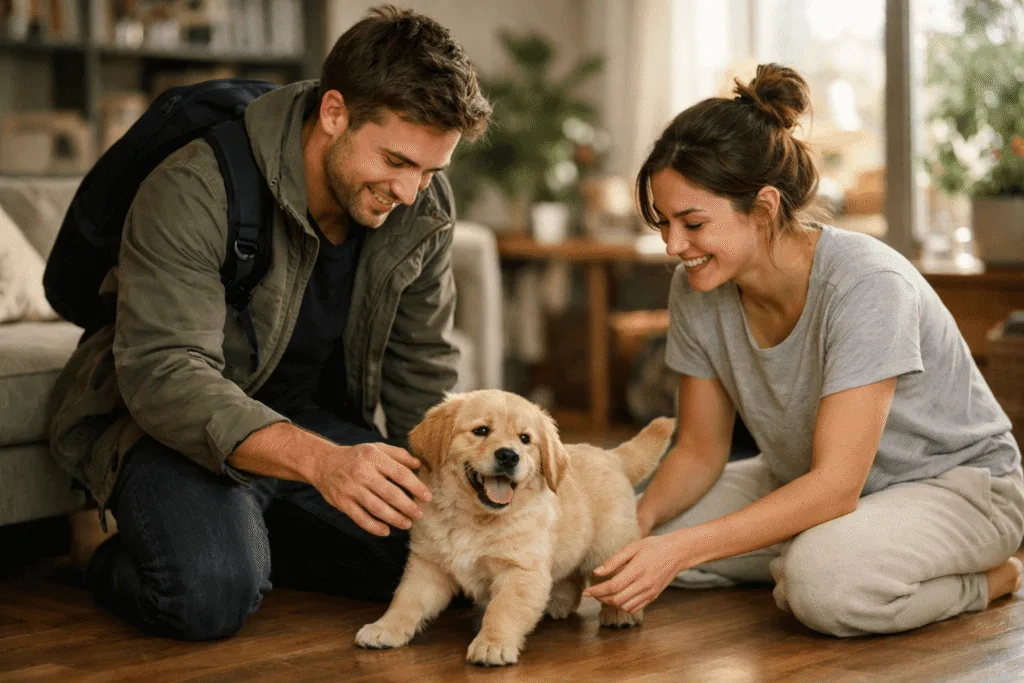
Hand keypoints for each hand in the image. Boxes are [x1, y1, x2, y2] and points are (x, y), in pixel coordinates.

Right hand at [313, 442, 431, 536]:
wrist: (323, 463)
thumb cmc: (356, 456)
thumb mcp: (377, 448)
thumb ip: (399, 455)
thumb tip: (420, 464)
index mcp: (374, 458)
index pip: (400, 474)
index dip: (416, 487)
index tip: (427, 497)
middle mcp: (363, 473)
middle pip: (390, 493)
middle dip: (407, 506)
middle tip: (419, 514)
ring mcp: (352, 489)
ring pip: (376, 508)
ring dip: (394, 518)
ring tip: (407, 524)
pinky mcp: (342, 502)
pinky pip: (360, 518)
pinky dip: (374, 527)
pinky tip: (386, 531)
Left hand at [583, 533, 690, 613]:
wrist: (677, 552)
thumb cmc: (653, 546)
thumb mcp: (632, 547)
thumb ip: (614, 561)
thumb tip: (596, 572)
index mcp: (637, 570)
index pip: (613, 586)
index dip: (596, 591)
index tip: (586, 592)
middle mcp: (644, 584)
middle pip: (617, 599)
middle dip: (601, 598)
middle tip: (592, 592)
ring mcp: (650, 592)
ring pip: (625, 606)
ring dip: (611, 603)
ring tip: (603, 594)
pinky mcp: (653, 596)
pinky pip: (635, 607)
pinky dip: (623, 606)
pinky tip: (617, 598)